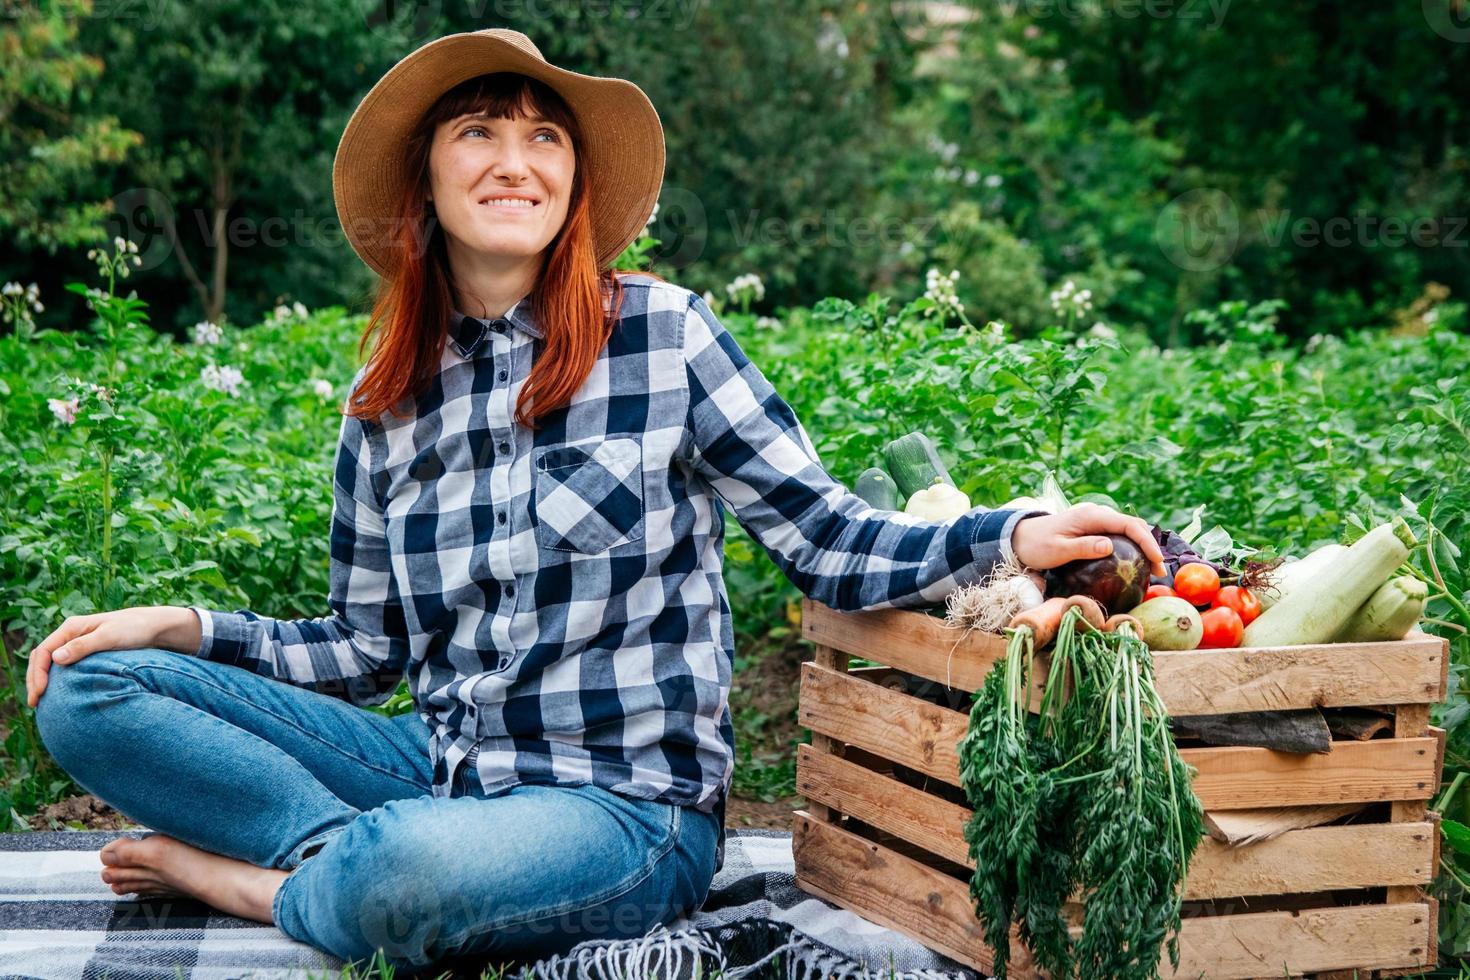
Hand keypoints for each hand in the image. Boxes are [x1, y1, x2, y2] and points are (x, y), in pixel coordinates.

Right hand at [25, 606, 180, 708]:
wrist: (153, 627)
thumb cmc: (134, 629)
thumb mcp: (109, 637)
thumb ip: (84, 646)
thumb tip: (55, 658)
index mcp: (72, 628)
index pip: (43, 651)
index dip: (37, 673)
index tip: (40, 693)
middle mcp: (71, 634)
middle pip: (41, 657)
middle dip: (34, 679)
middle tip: (33, 703)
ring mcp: (77, 642)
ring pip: (50, 662)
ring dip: (41, 680)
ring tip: (39, 702)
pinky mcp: (86, 652)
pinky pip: (63, 666)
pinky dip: (55, 679)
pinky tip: (56, 694)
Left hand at [1011, 502, 1166, 578]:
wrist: (1021, 538)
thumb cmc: (1037, 545)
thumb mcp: (1058, 550)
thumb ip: (1083, 547)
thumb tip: (1109, 545)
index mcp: (1091, 516)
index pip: (1128, 525)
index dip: (1147, 542)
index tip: (1157, 561)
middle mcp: (1097, 515)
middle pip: (1133, 526)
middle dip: (1150, 546)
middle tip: (1159, 571)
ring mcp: (1096, 521)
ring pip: (1128, 530)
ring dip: (1143, 547)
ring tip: (1152, 570)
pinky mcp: (1093, 529)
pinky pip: (1118, 535)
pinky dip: (1131, 547)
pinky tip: (1134, 564)